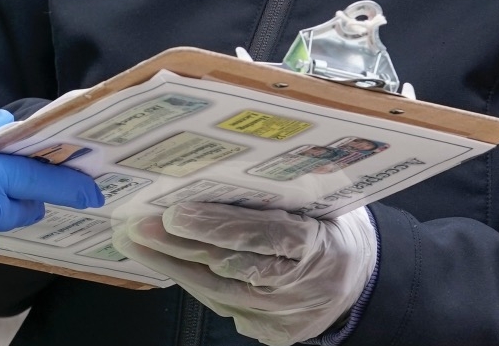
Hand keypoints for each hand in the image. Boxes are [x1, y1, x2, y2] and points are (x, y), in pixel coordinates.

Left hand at [112, 203, 377, 345]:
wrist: (363, 282)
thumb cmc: (336, 229)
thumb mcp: (325, 203)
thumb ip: (282, 193)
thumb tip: (219, 169)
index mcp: (323, 249)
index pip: (264, 236)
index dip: (217, 226)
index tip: (175, 213)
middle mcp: (303, 290)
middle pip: (232, 268)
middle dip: (178, 246)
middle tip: (137, 226)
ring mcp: (286, 317)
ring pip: (219, 291)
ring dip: (172, 265)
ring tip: (135, 241)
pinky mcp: (272, 333)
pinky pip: (223, 304)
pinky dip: (193, 281)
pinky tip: (164, 261)